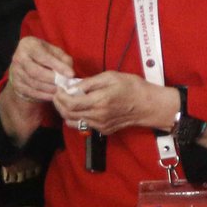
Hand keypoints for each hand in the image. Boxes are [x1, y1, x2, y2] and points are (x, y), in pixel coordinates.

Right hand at [6, 36, 73, 103]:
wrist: (25, 64)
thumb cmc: (43, 55)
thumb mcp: (54, 52)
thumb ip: (63, 59)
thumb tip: (69, 72)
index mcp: (28, 45)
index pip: (43, 56)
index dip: (58, 66)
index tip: (71, 74)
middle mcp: (19, 57)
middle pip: (36, 72)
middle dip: (53, 80)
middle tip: (65, 84)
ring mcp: (15, 72)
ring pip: (34, 84)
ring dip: (50, 89)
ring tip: (61, 90)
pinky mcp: (16, 84)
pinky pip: (31, 92)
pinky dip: (44, 95)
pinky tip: (53, 95)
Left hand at [54, 72, 178, 135]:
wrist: (149, 105)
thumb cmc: (132, 87)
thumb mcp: (110, 77)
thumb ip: (89, 82)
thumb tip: (72, 86)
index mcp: (99, 102)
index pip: (70, 104)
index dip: (60, 96)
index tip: (59, 87)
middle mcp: (98, 117)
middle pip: (68, 115)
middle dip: (59, 104)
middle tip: (58, 93)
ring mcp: (100, 126)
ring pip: (73, 122)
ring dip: (66, 111)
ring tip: (67, 99)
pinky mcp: (104, 130)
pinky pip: (84, 125)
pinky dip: (76, 116)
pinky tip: (80, 106)